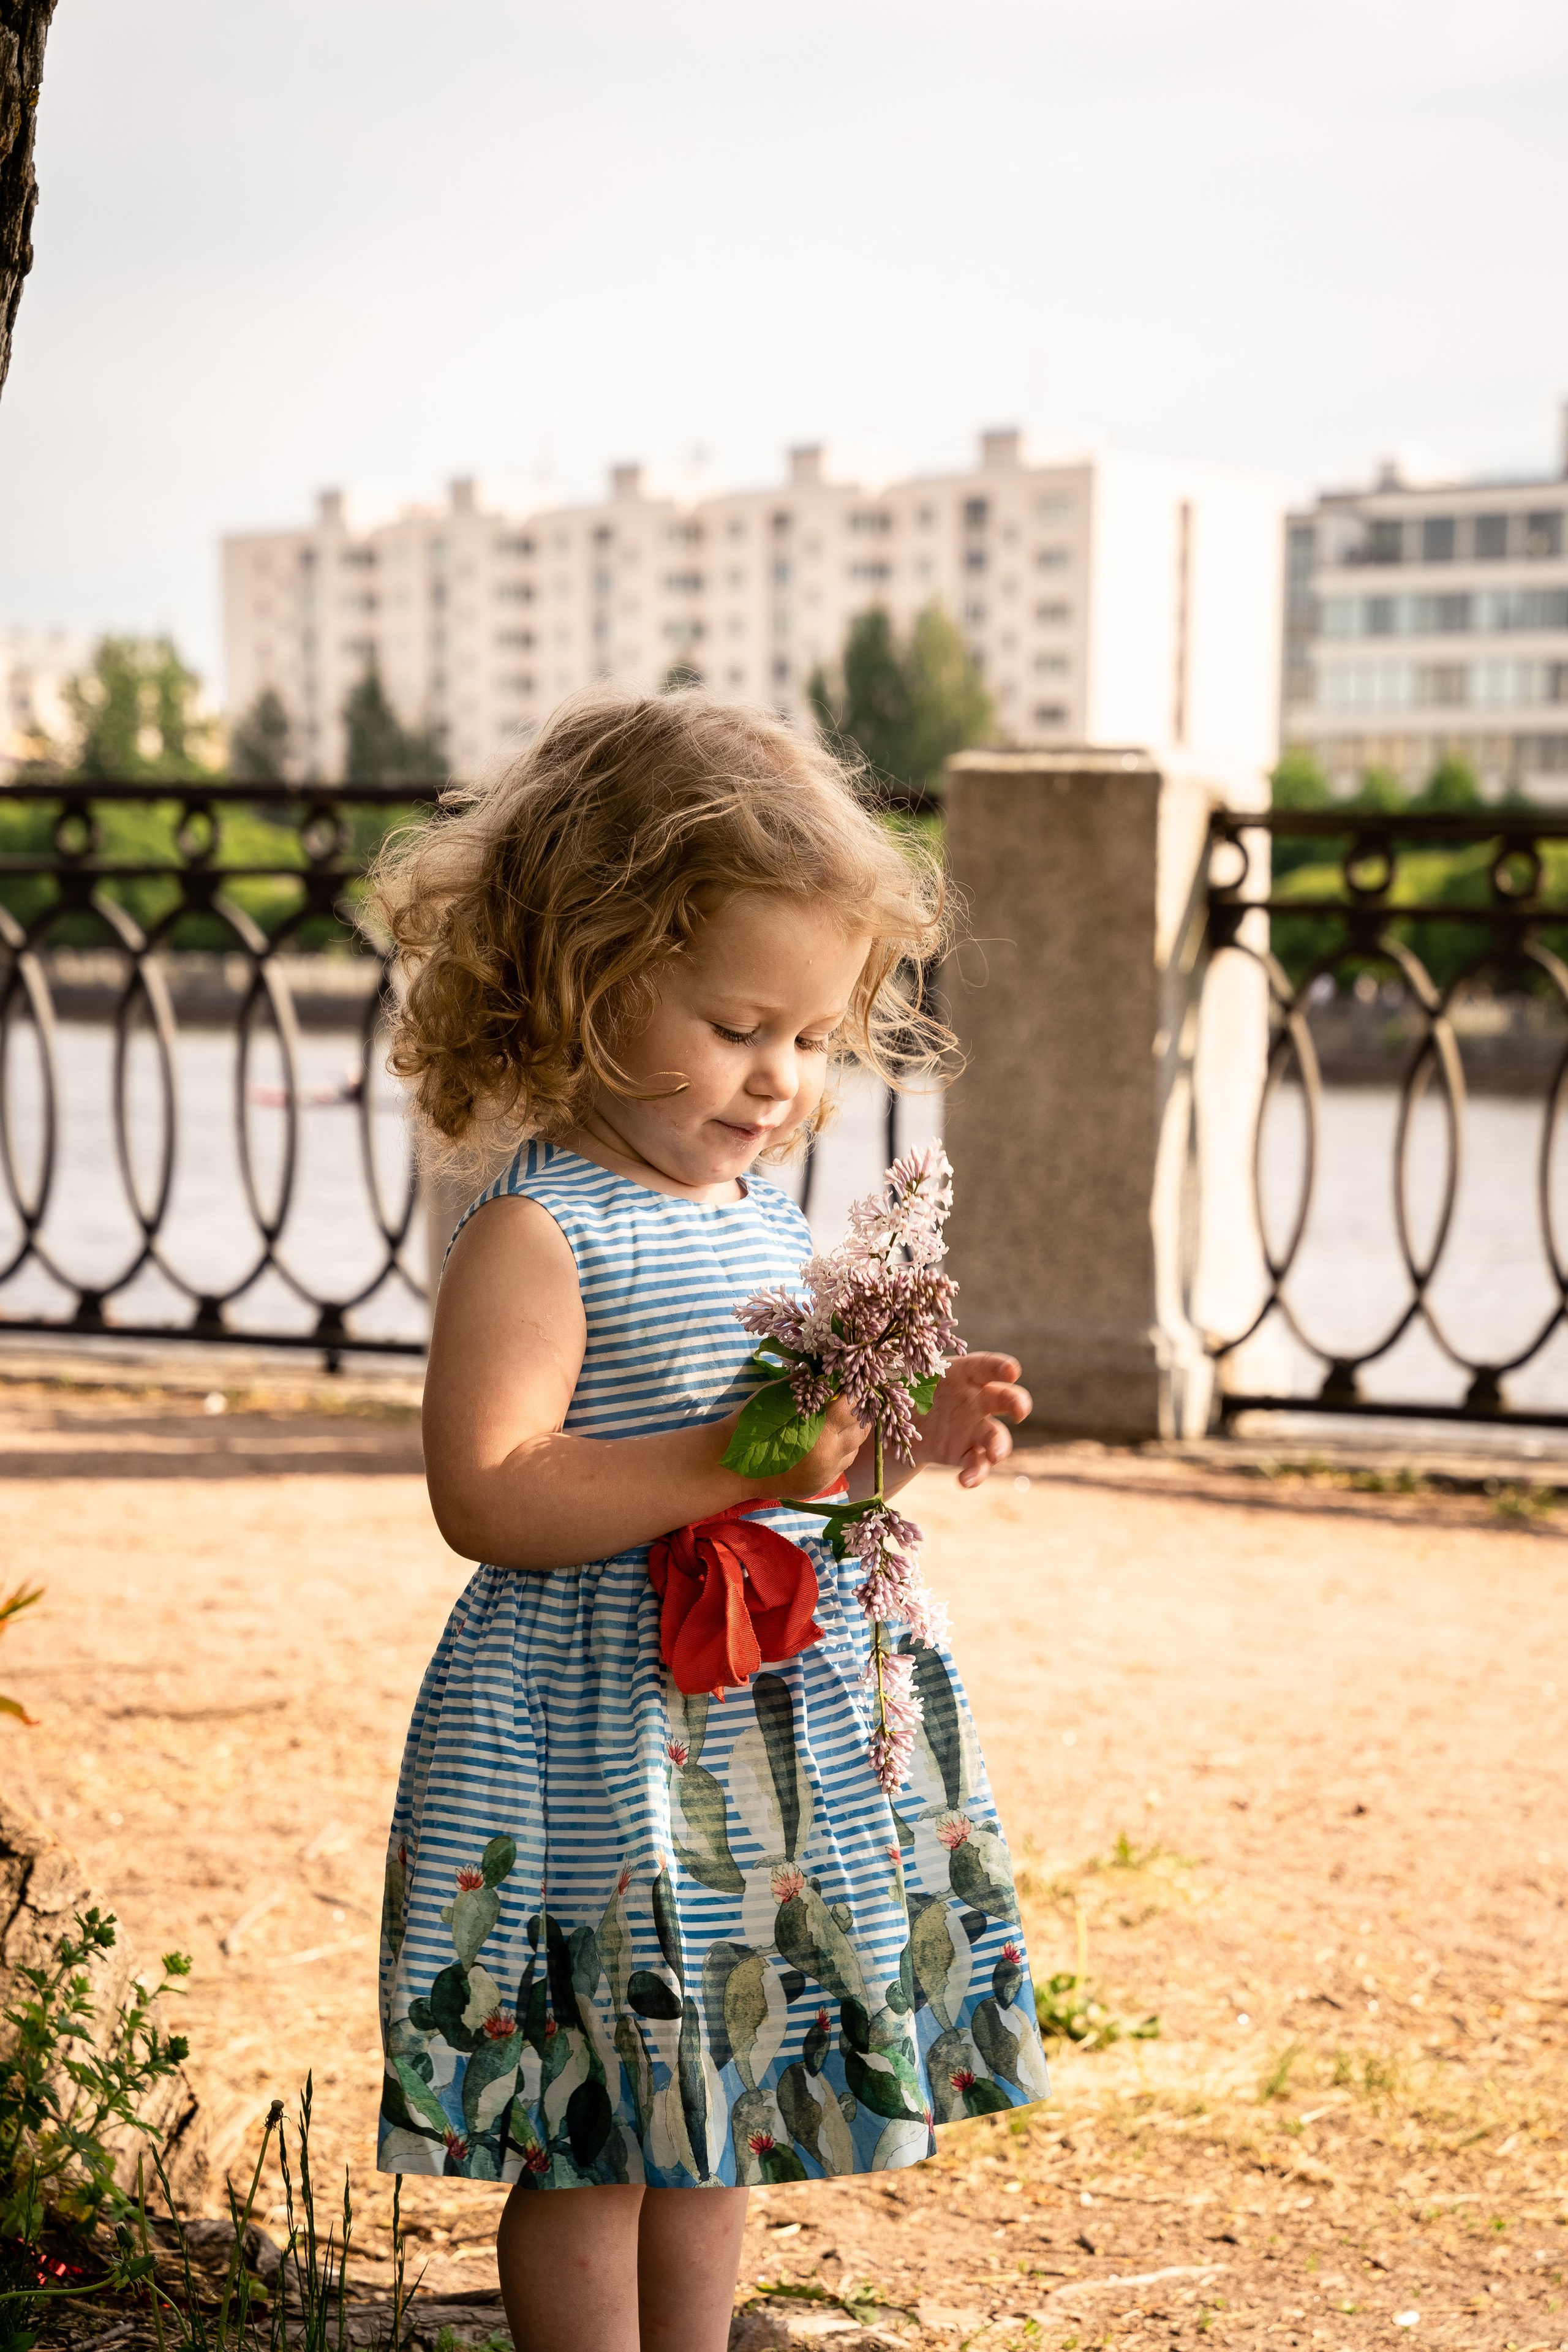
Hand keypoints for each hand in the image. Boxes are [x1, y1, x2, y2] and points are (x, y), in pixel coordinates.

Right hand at [729, 1394, 867, 1503]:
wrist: (731, 1467)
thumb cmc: (752, 1425)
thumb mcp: (778, 1395)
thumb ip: (806, 1383)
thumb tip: (827, 1371)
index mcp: (822, 1430)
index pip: (853, 1405)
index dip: (854, 1392)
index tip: (851, 1382)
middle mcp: (831, 1455)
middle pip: (861, 1429)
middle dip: (857, 1413)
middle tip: (847, 1401)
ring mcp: (827, 1474)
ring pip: (854, 1449)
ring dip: (849, 1434)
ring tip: (836, 1422)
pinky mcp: (820, 1486)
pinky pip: (841, 1466)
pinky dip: (838, 1453)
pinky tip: (824, 1443)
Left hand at [909, 1353, 1029, 1488]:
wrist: (900, 1423)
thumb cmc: (906, 1389)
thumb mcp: (900, 1379)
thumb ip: (898, 1376)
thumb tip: (875, 1379)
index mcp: (963, 1373)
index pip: (986, 1366)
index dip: (1000, 1367)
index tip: (1011, 1371)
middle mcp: (976, 1399)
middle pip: (1005, 1399)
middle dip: (1017, 1403)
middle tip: (1020, 1411)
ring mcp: (974, 1428)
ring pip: (996, 1436)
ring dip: (1000, 1445)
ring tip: (996, 1455)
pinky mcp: (964, 1452)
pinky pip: (976, 1464)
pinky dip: (975, 1473)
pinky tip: (965, 1481)